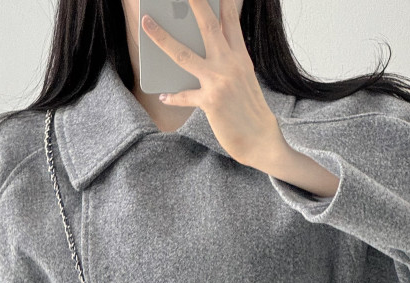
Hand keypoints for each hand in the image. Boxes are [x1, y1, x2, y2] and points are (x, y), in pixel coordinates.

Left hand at [141, 0, 284, 166]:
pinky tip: (165, 94)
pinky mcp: (210, 101)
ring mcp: (220, 81)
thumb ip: (230, 63)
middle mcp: (230, 64)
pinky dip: (173, 96)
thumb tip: (208, 55)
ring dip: (161, 38)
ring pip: (183, 54)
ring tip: (146, 24)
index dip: (223, 2)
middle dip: (194, 3)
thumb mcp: (246, 81)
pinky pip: (184, 95)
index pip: (231, 21)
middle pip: (208, 26)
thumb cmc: (251, 114)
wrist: (262, 141)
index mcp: (241, 58)